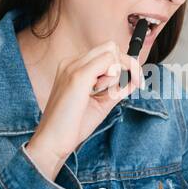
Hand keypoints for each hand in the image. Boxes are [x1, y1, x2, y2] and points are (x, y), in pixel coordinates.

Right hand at [25, 40, 141, 181]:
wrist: (52, 141)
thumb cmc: (72, 126)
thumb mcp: (100, 104)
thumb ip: (115, 90)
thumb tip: (133, 81)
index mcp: (73, 68)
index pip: (106, 53)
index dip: (124, 65)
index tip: (135, 81)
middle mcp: (71, 63)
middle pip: (110, 47)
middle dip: (126, 65)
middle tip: (127, 86)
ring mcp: (73, 67)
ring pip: (111, 52)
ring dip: (116, 74)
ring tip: (100, 94)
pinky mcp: (78, 76)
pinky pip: (109, 61)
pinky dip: (114, 77)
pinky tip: (104, 92)